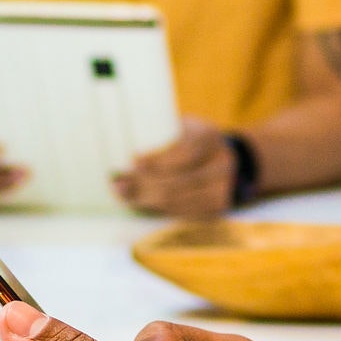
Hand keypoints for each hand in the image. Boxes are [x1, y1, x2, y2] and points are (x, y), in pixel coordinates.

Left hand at [114, 117, 236, 218]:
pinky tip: (142, 205)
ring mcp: (222, 188)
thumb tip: (123, 161)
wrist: (221, 157)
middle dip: (145, 185)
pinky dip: (160, 211)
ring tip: (124, 196)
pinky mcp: (216, 208)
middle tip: (118, 185)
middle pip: (179, 181)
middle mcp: (222, 163)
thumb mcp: (178, 126)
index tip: (133, 161)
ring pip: (178, 201)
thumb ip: (157, 136)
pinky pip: (183, 213)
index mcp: (209, 137)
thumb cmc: (187, 138)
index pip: (184, 153)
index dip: (158, 159)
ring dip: (147, 201)